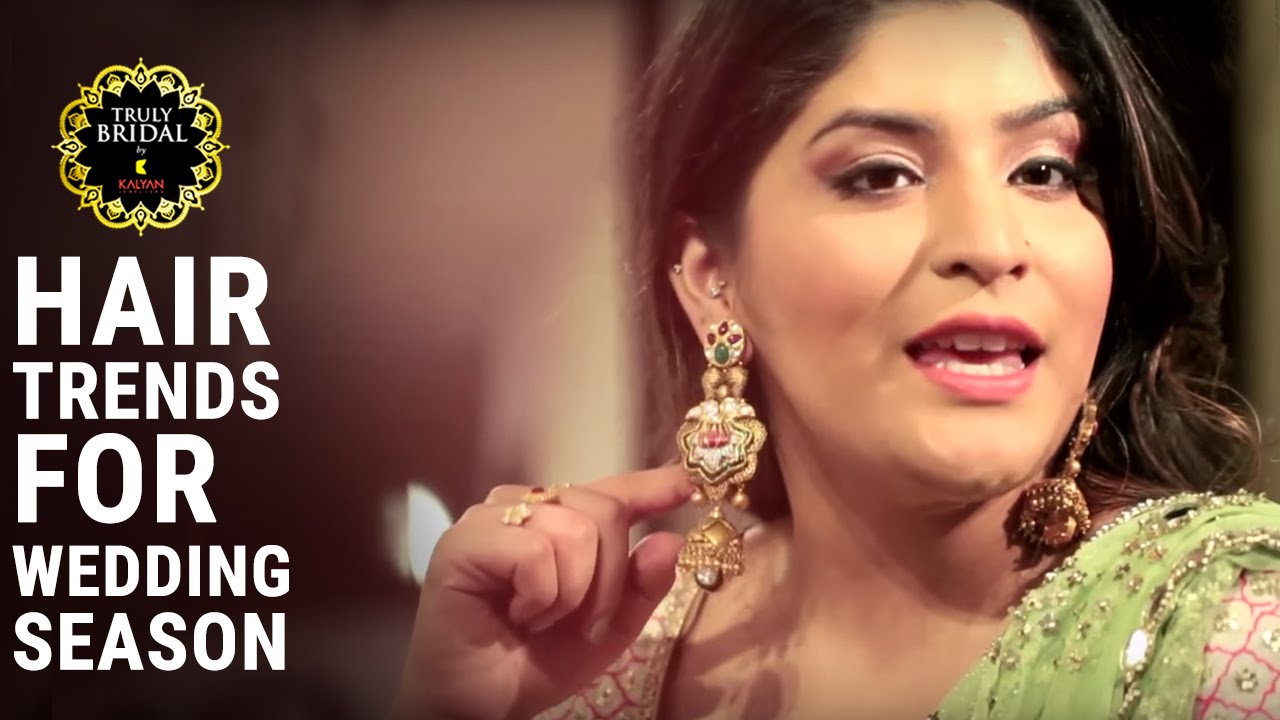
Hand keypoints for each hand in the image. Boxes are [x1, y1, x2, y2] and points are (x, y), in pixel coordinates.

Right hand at [392, 467, 692, 719]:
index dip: (650, 486)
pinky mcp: (463, 541)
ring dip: (571, 594)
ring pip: (574, 530)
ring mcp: (490, 518)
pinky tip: (517, 614)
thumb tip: (669, 540)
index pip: (612, 492)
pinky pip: (534, 552)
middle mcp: (524, 507)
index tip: (687, 483)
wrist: (482, 704)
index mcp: (559, 521)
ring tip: (538, 618)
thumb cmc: (536, 661)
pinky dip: (541, 596)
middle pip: (603, 511)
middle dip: (608, 580)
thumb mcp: (608, 628)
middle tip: (580, 621)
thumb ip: (641, 587)